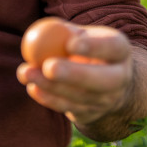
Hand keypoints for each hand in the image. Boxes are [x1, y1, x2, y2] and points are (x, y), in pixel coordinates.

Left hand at [16, 24, 132, 126]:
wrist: (106, 82)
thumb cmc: (87, 48)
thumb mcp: (83, 34)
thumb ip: (66, 31)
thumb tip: (44, 32)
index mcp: (120, 51)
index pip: (113, 47)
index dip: (94, 46)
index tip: (70, 43)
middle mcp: (120, 78)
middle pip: (102, 80)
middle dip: (74, 74)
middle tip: (49, 66)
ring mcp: (107, 100)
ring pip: (80, 97)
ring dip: (50, 86)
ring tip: (26, 72)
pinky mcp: (90, 114)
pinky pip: (67, 108)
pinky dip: (48, 98)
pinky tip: (32, 86)